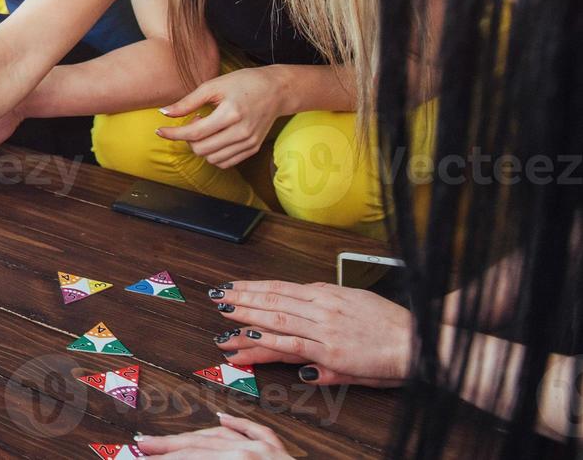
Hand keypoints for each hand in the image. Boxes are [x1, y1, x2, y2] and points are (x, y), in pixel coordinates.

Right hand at [136, 413, 292, 457]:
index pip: (188, 459)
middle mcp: (247, 453)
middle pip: (197, 446)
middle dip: (168, 447)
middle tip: (143, 447)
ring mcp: (264, 450)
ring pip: (219, 435)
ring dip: (191, 437)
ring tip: (169, 440)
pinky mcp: (279, 452)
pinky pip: (254, 430)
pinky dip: (236, 423)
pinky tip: (221, 416)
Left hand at [155, 68, 286, 168]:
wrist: (276, 90)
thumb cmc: (244, 83)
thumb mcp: (213, 85)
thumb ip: (187, 101)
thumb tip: (164, 113)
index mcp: (231, 113)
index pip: (195, 133)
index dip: (174, 134)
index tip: (159, 131)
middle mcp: (242, 132)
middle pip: (201, 149)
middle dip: (187, 139)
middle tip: (193, 120)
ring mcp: (249, 143)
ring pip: (212, 159)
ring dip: (200, 147)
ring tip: (205, 127)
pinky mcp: (253, 149)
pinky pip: (225, 162)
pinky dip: (213, 154)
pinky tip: (214, 137)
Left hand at [212, 280, 410, 385]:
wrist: (420, 341)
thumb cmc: (393, 326)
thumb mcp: (358, 305)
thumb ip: (330, 304)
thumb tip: (308, 303)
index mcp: (328, 295)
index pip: (281, 288)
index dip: (254, 288)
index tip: (234, 287)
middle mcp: (322, 307)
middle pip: (273, 300)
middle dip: (242, 298)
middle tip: (217, 298)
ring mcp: (324, 329)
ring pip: (276, 319)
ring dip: (247, 318)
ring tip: (224, 317)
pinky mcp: (330, 350)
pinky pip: (292, 343)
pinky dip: (268, 339)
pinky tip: (249, 338)